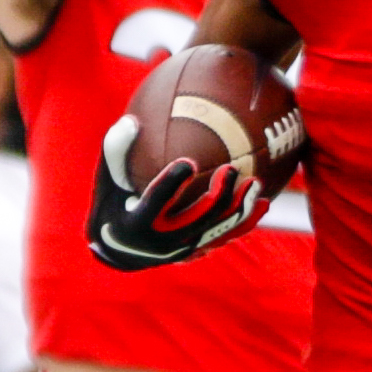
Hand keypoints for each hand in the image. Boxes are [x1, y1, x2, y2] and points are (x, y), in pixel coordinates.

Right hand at [86, 115, 262, 269]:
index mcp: (136, 223)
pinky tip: (264, 202)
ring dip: (240, 207)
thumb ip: (116, 151)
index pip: (156, 202)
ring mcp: (183, 249)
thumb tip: (132, 120)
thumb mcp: (106, 179)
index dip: (172, 184)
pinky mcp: (198, 251)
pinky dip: (246, 221)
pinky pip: (226, 236)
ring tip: (255, 182)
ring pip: (219, 230)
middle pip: (198, 218)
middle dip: (219, 195)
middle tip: (231, 169)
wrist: (119, 250)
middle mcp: (163, 242)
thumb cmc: (112, 204)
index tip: (189, 161)